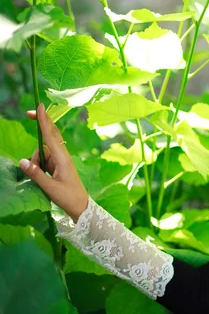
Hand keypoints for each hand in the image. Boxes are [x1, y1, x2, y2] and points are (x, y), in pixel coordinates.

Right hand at [19, 103, 88, 222]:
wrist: (81, 206)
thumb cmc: (68, 197)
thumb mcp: (50, 188)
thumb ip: (36, 174)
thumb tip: (22, 161)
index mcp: (63, 158)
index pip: (51, 136)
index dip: (44, 121)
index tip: (40, 107)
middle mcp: (62, 156)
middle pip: (49, 135)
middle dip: (39, 124)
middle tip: (27, 113)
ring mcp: (60, 160)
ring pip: (42, 150)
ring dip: (36, 159)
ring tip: (42, 178)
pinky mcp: (57, 165)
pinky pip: (43, 159)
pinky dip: (38, 164)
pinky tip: (42, 176)